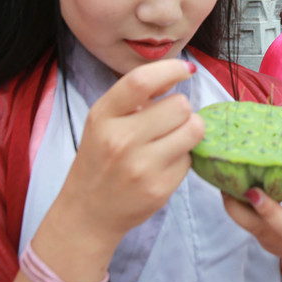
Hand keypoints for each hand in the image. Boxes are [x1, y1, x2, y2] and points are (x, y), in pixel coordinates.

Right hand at [54, 59, 202, 249]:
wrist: (88, 212)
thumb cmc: (100, 159)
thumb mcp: (104, 121)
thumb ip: (135, 97)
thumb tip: (176, 73)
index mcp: (103, 116)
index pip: (141, 81)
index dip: (170, 69)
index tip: (186, 70)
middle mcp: (120, 140)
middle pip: (180, 105)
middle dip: (181, 110)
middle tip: (168, 122)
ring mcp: (141, 166)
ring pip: (194, 129)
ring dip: (189, 130)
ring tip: (172, 139)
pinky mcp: (159, 188)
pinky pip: (191, 159)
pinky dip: (183, 158)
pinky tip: (164, 164)